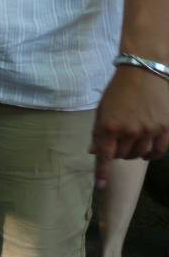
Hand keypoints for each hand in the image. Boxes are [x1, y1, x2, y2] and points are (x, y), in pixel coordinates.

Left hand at [90, 66, 168, 187]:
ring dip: (134, 153)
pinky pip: (159, 151)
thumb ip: (99, 132)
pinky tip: (147, 151)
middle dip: (118, 152)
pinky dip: (152, 154)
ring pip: (140, 155)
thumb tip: (93, 152)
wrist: (144, 71)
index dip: (102, 172)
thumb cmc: (119, 90)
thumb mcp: (102, 110)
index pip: (105, 156)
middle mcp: (129, 131)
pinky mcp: (166, 128)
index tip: (100, 185)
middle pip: (123, 155)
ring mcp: (149, 130)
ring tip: (132, 143)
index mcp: (109, 126)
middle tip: (119, 142)